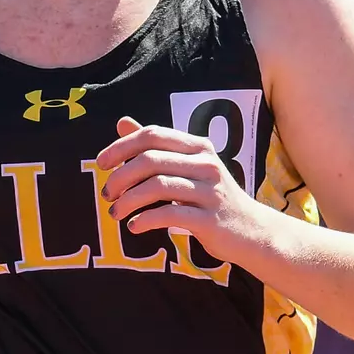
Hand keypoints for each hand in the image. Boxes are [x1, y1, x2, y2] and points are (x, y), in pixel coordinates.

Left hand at [97, 116, 262, 263]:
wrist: (252, 231)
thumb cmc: (212, 197)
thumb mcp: (188, 166)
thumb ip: (156, 146)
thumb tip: (122, 122)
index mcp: (198, 147)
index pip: (153, 135)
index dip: (121, 146)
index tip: (101, 163)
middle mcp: (206, 164)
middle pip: (150, 159)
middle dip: (120, 176)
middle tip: (106, 194)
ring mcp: (210, 191)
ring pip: (157, 186)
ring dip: (128, 201)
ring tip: (115, 213)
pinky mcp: (210, 219)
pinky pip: (170, 214)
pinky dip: (145, 220)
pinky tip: (134, 227)